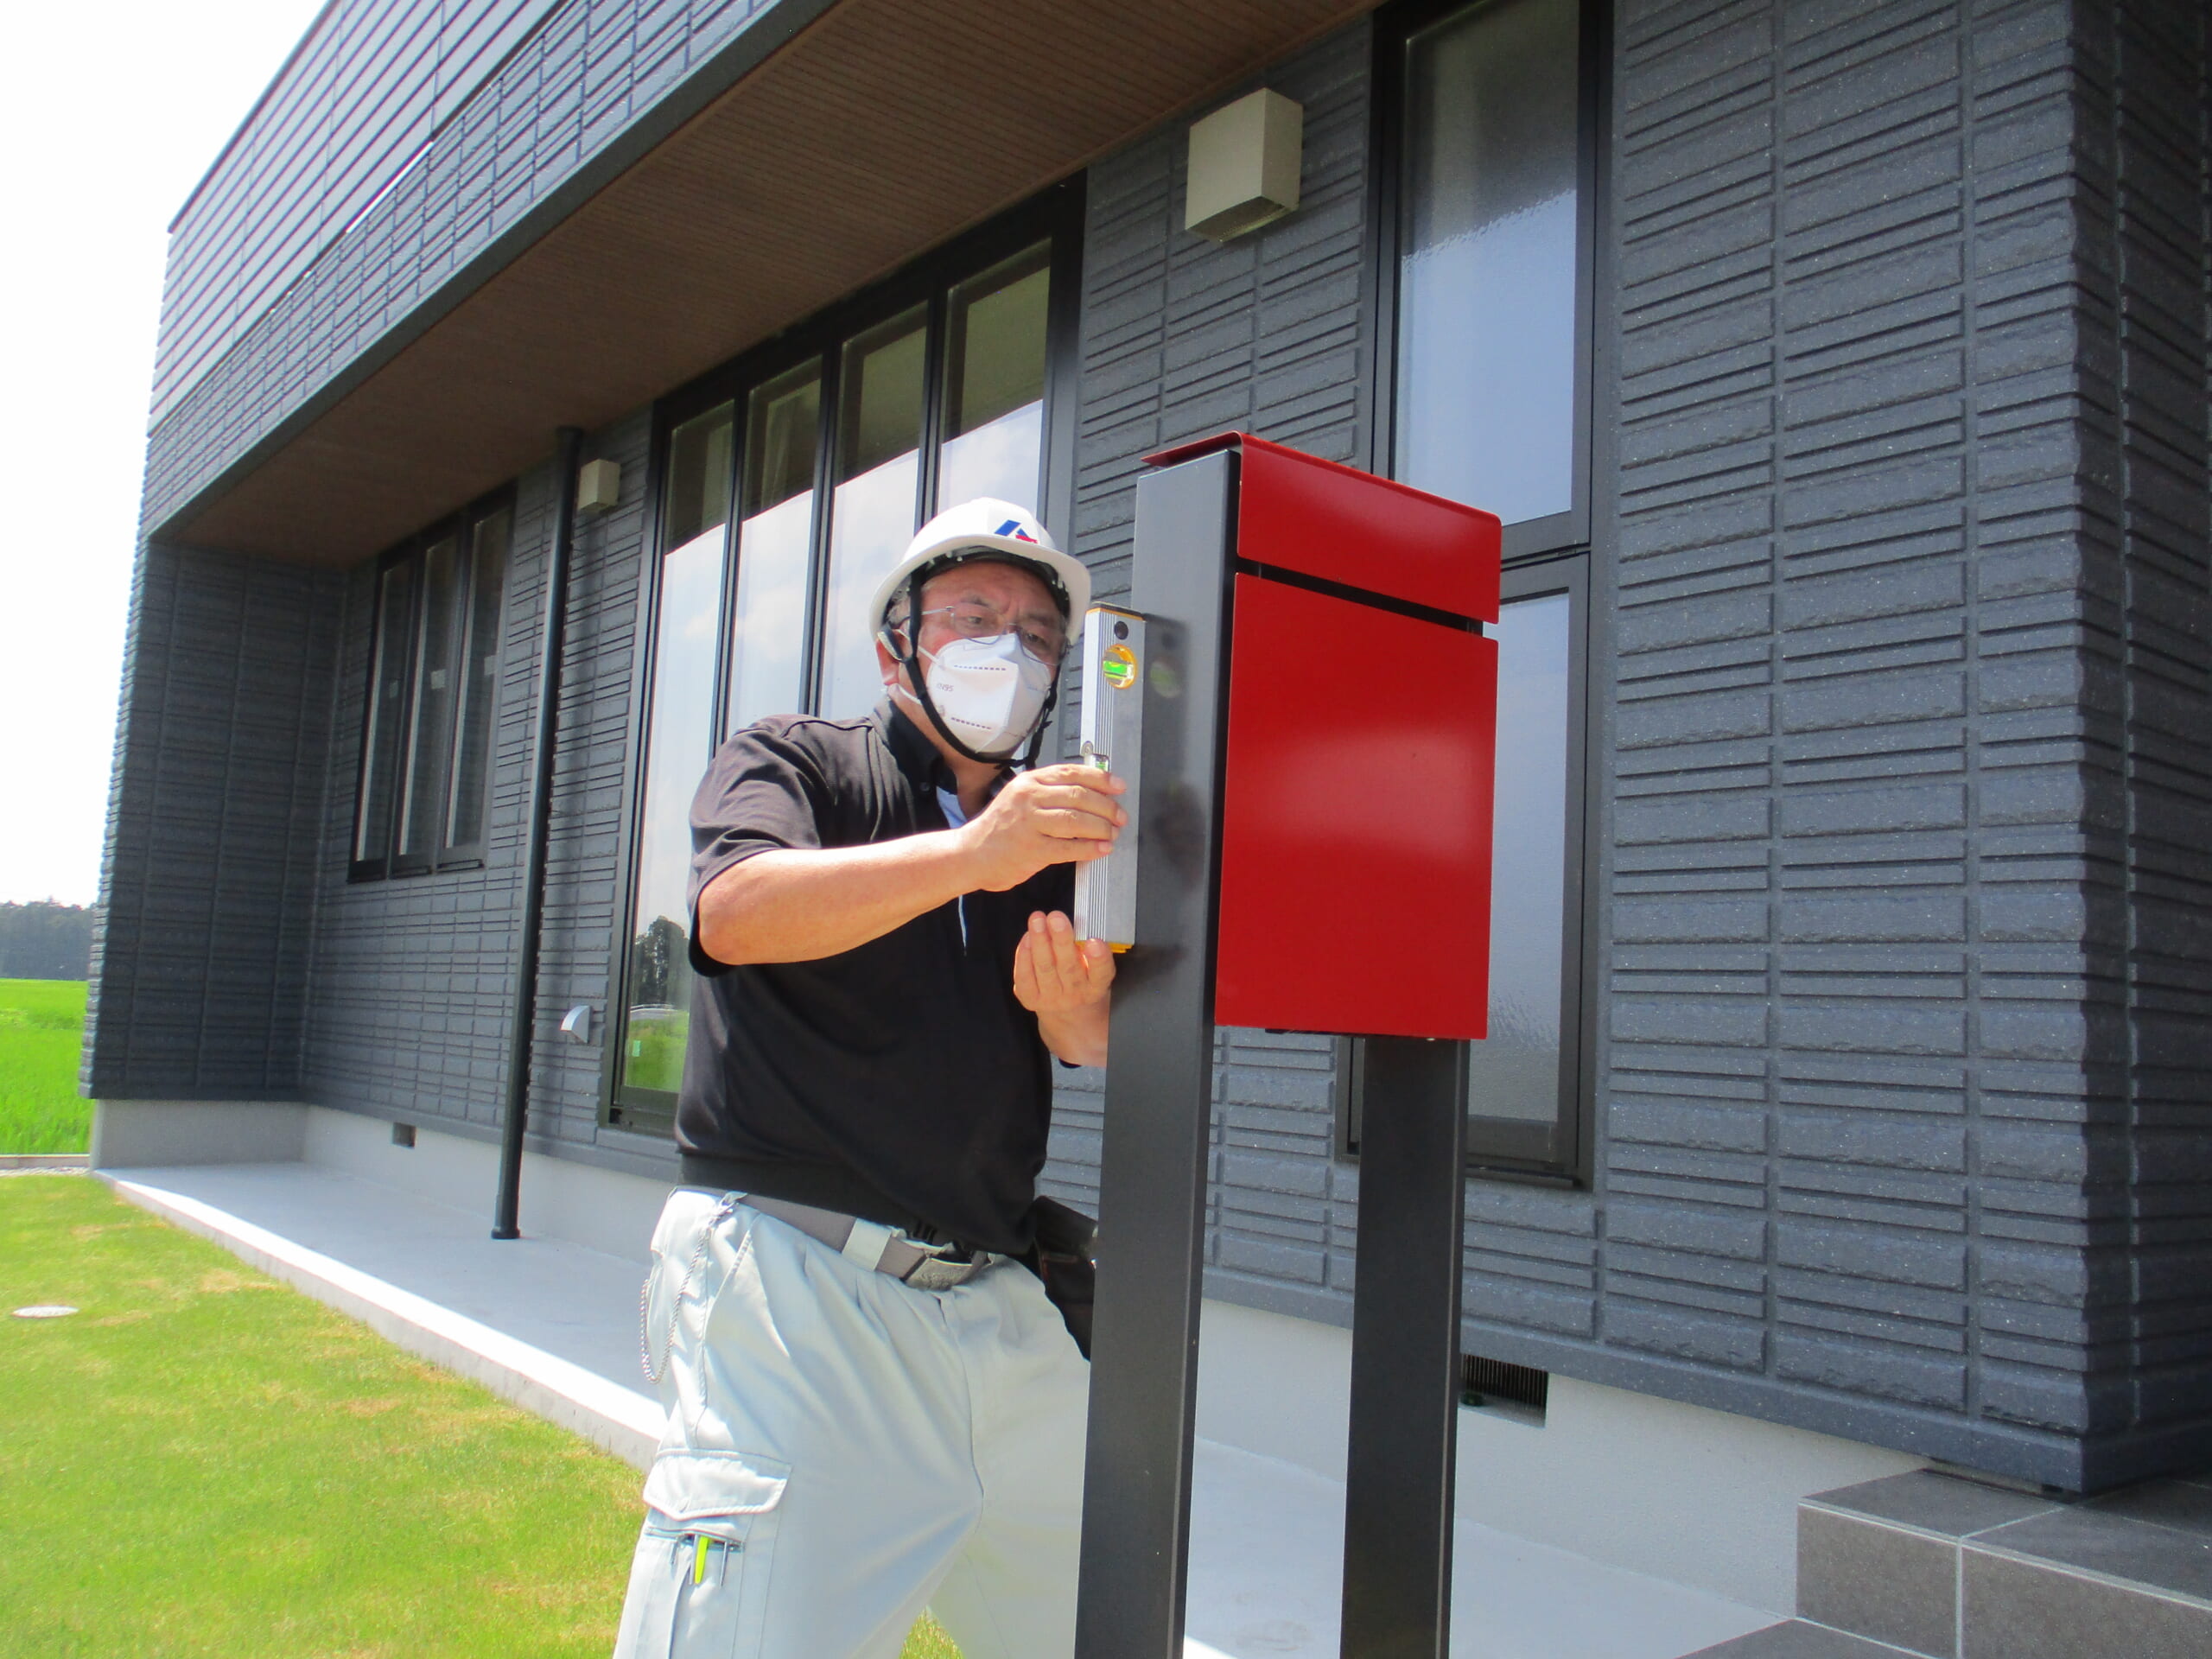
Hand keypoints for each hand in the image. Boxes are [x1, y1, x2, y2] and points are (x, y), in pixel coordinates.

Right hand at [958, 765, 1125, 892]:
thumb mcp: (1020, 798)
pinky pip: (1070, 847)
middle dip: (1107, 807)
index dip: (1101, 779)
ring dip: (1102, 828)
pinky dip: (1090, 848)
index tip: (1118, 787)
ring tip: (1112, 834)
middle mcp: (1029, 797)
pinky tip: (1101, 849)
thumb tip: (1091, 792)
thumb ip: (1050, 792)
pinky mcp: (1031, 849)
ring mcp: (1029, 823)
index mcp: (1030, 781)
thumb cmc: (999, 828)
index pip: (1073, 773)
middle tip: (1119, 816)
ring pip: (1077, 820)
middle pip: (1080, 796)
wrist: (970, 854)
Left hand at [1013, 910, 1115, 1017]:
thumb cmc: (1081, 979)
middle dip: (1061, 940)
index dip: (1099, 958)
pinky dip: (1025, 955)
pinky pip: (1025, 976)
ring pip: (1045, 968)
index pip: (1101, 974)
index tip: (1094, 941)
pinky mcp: (1031, 1000)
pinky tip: (1028, 937)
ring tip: (1037, 920)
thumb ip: (1086, 948)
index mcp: (1096, 987)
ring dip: (1040, 941)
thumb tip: (1074, 921)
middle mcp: (1076, 994)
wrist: (1067, 1012)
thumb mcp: (1092, 967)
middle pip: (1069, 968)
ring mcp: (1052, 999)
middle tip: (1056, 918)